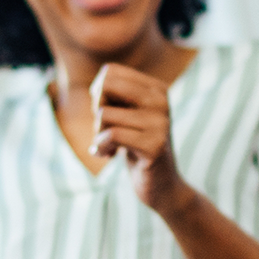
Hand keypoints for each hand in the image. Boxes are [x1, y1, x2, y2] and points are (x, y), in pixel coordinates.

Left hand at [90, 64, 190, 215]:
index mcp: (156, 88)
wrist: (162, 185)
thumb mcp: (126, 114)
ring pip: (104, 114)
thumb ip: (112, 94)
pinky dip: (101, 147)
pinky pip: (112, 135)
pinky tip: (109, 155)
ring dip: (98, 134)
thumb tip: (96, 88)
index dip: (98, 94)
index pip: (109, 72)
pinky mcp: (154, 146)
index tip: (109, 114)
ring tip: (110, 146)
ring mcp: (160, 123)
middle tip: (105, 129)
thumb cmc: (135, 146)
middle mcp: (161, 101)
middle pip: (106, 86)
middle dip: (96, 109)